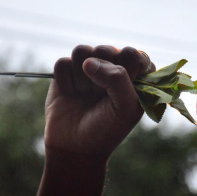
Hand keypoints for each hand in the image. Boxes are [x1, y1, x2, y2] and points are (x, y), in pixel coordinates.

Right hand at [44, 45, 154, 159]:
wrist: (75, 147)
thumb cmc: (106, 129)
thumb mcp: (125, 108)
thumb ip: (118, 79)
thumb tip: (89, 61)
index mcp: (132, 76)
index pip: (133, 53)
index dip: (127, 69)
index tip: (122, 87)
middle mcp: (110, 68)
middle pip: (106, 49)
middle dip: (102, 74)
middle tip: (100, 94)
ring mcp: (87, 68)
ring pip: (82, 51)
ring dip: (82, 77)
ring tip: (85, 94)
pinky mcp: (66, 72)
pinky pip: (63, 63)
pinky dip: (65, 81)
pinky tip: (71, 94)